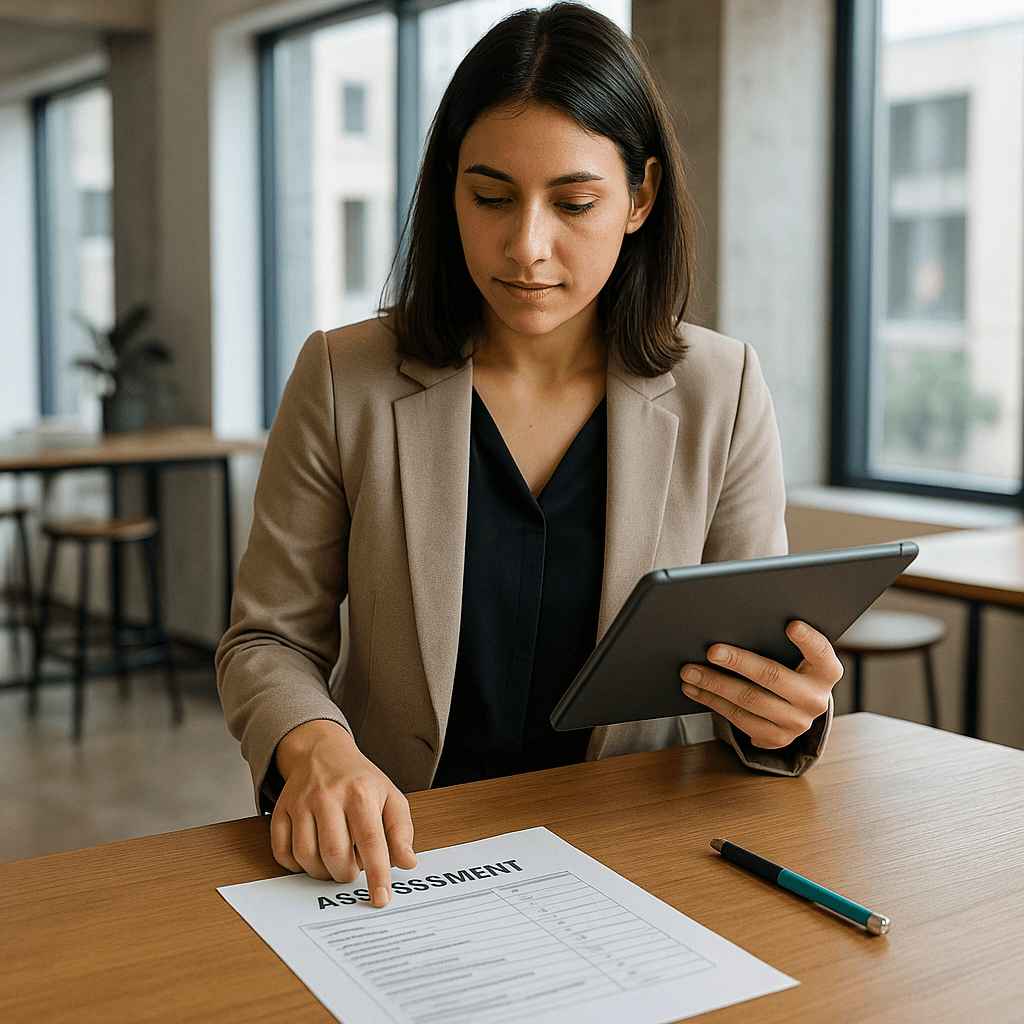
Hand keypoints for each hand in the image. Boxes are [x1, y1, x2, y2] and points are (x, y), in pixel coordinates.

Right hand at [270, 720, 416, 905]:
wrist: (323, 753)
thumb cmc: (360, 780)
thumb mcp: (390, 797)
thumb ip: (401, 831)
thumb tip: (407, 862)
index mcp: (360, 793)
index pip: (371, 841)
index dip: (377, 873)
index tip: (380, 898)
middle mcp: (328, 796)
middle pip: (334, 852)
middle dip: (346, 874)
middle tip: (352, 871)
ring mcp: (301, 802)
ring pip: (306, 855)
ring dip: (321, 872)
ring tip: (334, 864)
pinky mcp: (281, 810)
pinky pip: (282, 851)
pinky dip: (295, 865)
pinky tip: (311, 857)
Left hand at [679, 620, 841, 749]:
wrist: (794, 707)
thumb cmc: (788, 667)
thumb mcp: (794, 655)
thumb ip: (776, 640)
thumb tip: (734, 622)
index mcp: (826, 671)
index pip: (821, 652)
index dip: (808, 640)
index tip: (791, 625)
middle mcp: (816, 699)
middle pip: (773, 676)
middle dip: (738, 662)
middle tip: (711, 651)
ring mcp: (797, 723)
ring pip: (750, 701)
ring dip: (715, 684)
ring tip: (690, 672)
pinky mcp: (777, 738)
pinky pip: (739, 719)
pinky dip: (713, 702)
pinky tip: (695, 690)